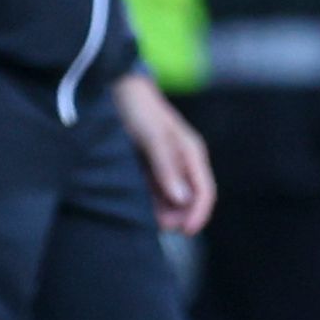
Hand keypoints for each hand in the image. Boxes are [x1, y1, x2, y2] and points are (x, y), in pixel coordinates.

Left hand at [115, 70, 215, 235]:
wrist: (114, 88)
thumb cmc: (138, 108)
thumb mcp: (153, 136)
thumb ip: (166, 166)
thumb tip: (181, 199)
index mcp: (191, 153)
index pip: (204, 192)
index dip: (198, 215)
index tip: (184, 232)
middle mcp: (182, 162)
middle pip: (188, 200)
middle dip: (176, 216)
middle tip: (155, 225)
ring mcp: (165, 165)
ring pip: (170, 199)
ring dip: (160, 211)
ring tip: (141, 216)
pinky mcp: (147, 167)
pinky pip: (153, 192)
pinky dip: (147, 201)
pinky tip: (134, 205)